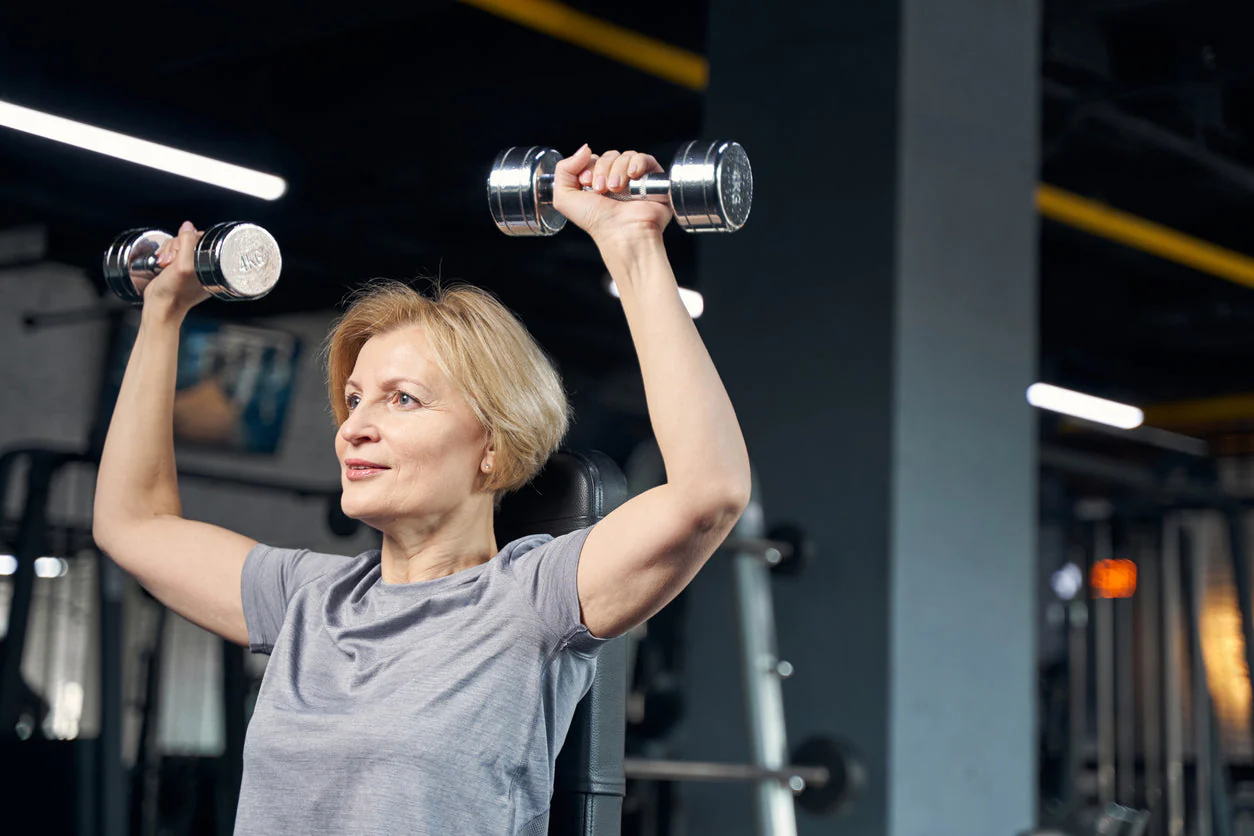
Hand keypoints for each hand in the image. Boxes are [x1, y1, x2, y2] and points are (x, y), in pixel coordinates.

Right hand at [145, 221, 211, 315]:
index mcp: (212, 267)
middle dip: (175, 247)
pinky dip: (164, 254)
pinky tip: (161, 264)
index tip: (180, 253)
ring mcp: (189, 266)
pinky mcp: (176, 267)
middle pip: (188, 240)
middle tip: (171, 262)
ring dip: (167, 251)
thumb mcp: (183, 266)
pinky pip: (171, 251)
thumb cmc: (174, 292)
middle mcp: (202, 266)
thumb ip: (187, 243)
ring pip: (177, 244)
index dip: (189, 241)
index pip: (204, 240)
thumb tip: (188, 226)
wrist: (159, 307)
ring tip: (164, 265)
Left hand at [551, 145, 671, 247]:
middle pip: (608, 156)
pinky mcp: (652, 179)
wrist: (622, 232)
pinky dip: (637, 162)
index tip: (587, 183)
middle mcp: (616, 180)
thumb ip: (563, 170)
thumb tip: (584, 149)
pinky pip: (644, 158)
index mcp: (597, 183)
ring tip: (616, 189)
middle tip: (601, 190)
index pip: (592, 159)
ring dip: (617, 170)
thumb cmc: (596, 221)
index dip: (588, 166)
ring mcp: (635, 180)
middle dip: (602, 169)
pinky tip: (633, 175)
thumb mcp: (564, 198)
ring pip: (625, 156)